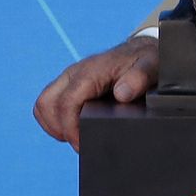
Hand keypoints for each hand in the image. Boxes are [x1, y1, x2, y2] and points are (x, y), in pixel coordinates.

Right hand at [33, 36, 158, 151]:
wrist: (142, 51)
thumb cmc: (146, 61)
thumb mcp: (151, 67)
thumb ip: (139, 79)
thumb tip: (121, 94)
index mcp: (92, 70)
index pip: (67, 102)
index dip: (71, 128)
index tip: (83, 144)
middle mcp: (75, 72)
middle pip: (47, 104)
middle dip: (60, 129)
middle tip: (80, 144)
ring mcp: (69, 77)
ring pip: (44, 105)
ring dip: (54, 126)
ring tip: (75, 138)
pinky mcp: (68, 84)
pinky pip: (48, 104)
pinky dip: (54, 120)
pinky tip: (72, 129)